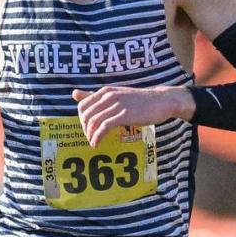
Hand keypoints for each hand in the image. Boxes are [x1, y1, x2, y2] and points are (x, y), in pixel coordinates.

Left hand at [72, 84, 194, 146]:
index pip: (82, 106)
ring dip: (90, 136)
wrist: (161, 101)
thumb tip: (74, 94)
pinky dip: (97, 138)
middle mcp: (109, 96)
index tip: (87, 129)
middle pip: (86, 116)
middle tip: (90, 138)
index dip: (81, 120)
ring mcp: (117, 105)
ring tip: (93, 143)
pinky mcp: (124, 115)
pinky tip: (97, 144)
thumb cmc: (139, 101)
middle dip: (85, 130)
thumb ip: (95, 96)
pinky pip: (104, 127)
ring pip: (94, 122)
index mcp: (106, 91)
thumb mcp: (116, 95)